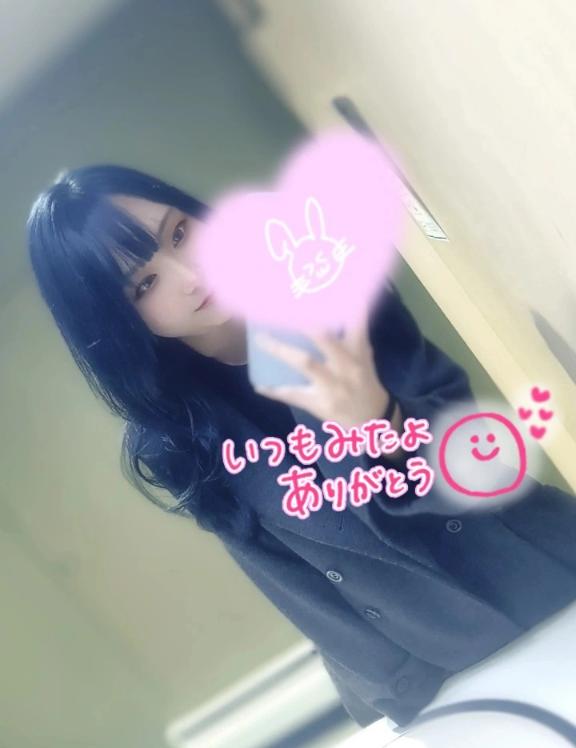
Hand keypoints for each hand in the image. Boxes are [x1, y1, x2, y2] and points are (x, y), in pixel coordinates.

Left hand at [253, 309, 390, 431]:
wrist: (373, 419)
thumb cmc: (364, 380)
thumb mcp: (364, 354)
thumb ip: (351, 331)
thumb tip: (338, 302)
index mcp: (357, 349)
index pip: (355, 319)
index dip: (343, 301)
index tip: (325, 283)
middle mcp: (346, 364)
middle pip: (324, 337)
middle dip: (304, 320)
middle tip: (281, 305)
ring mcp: (333, 384)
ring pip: (305, 363)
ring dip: (279, 349)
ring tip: (259, 338)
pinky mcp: (321, 403)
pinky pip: (293, 394)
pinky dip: (274, 390)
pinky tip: (259, 384)